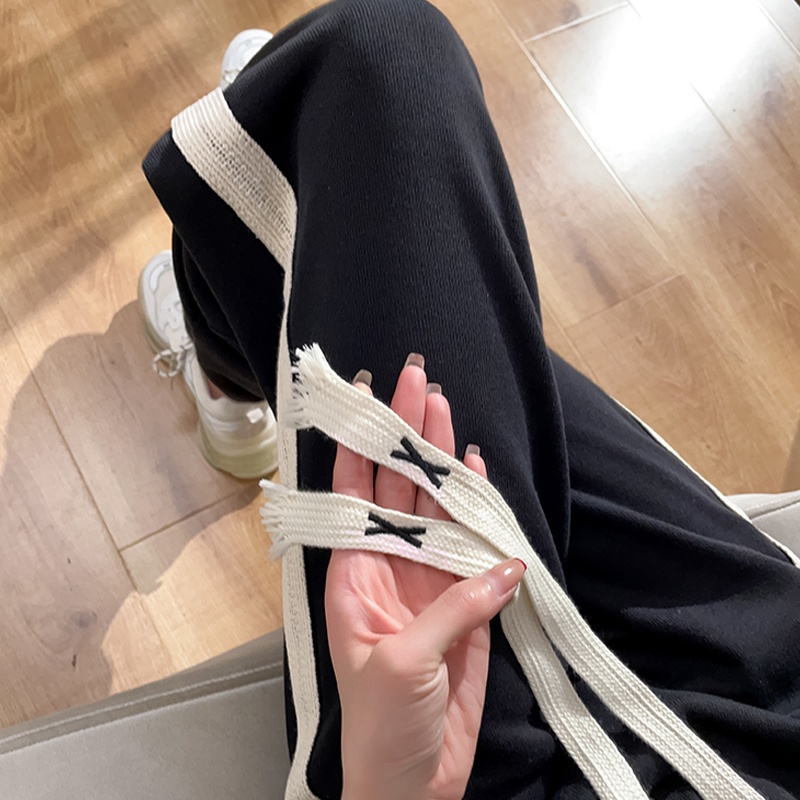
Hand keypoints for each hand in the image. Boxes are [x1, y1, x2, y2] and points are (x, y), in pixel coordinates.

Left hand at [325, 356, 525, 799]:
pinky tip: (476, 474)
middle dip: (406, 434)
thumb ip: (455, 606)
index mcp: (355, 575)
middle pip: (398, 487)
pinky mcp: (464, 605)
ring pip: (435, 507)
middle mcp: (389, 567)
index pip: (354, 494)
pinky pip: (473, 548)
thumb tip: (502, 564)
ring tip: (445, 407)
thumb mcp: (405, 662)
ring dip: (442, 460)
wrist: (414, 783)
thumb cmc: (383, 726)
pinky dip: (478, 512)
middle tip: (418, 380)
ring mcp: (428, 581)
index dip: (359, 444)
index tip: (365, 396)